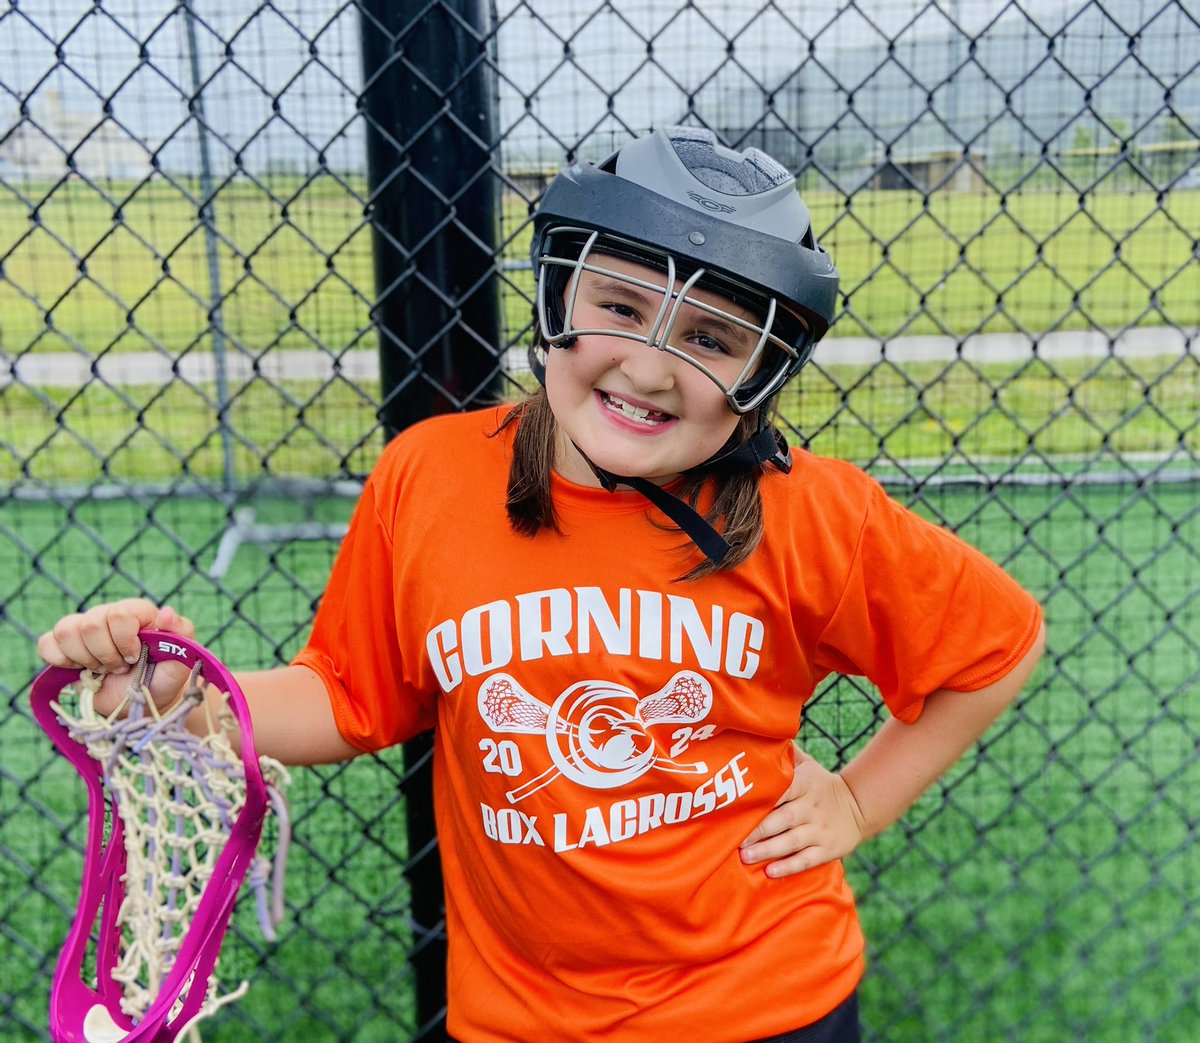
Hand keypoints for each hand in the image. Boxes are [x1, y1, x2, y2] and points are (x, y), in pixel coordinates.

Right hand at [37, 598, 196, 715]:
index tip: (135, 657)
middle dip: (106, 654)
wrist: (142, 701)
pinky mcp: (64, 647)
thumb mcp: (181, 659)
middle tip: (120, 667)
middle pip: (91, 623)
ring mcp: (84, 629)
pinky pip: (47, 643)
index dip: (124, 640)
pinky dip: (61, 661)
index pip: (119, 614)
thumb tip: (165, 614)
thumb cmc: (164, 676)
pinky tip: (81, 668)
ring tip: (103, 669)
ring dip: (86, 659)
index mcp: (138, 612)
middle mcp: (109, 615)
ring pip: (67, 631)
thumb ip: (181, 634)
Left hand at [739, 746, 866, 878]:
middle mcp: (812, 807)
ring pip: (792, 841)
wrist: (858, 806)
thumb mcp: (808, 765)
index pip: (783, 789)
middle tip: (735, 839)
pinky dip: (789, 866)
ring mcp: (820, 830)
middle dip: (759, 830)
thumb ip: (786, 754)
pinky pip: (807, 859)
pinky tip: (770, 872)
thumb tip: (761, 732)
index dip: (763, 798)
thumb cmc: (820, 784)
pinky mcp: (828, 850)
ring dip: (768, 850)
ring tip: (745, 856)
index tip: (738, 806)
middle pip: (783, 819)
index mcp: (805, 784)